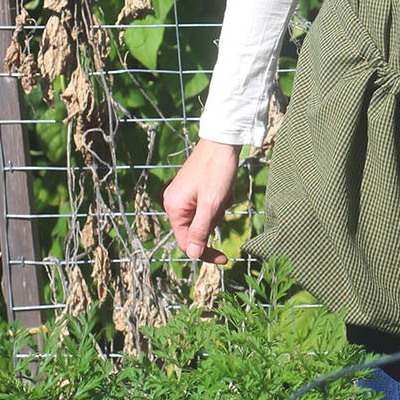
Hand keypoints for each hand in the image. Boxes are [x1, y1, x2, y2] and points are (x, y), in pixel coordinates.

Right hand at [163, 139, 240, 263]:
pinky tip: (223, 187)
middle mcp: (174, 202)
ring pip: (204, 217)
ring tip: (223, 191)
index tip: (225, 258)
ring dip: (218, 209)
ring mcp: (183, 195)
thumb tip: (191, 255)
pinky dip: (219, 201)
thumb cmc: (217, 170)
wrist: (222, 141)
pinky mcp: (193, 189)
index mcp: (174, 207)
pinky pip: (207, 205)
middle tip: (222, 201)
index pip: (186, 243)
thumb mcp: (211, 204)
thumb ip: (200, 230)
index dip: (205, 253)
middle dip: (214, 220)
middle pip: (197, 230)